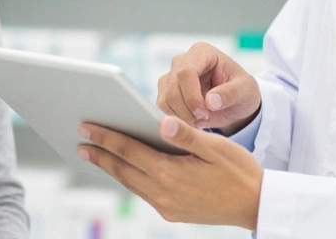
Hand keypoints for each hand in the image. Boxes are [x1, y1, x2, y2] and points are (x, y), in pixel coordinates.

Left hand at [79, 117, 262, 229]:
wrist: (256, 205)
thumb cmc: (239, 171)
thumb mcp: (217, 146)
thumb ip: (187, 134)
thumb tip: (162, 121)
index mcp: (171, 173)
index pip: (129, 151)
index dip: (106, 137)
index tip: (86, 127)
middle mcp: (164, 194)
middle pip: (123, 170)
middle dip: (100, 154)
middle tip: (80, 140)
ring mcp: (167, 207)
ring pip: (131, 183)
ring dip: (111, 168)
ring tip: (95, 154)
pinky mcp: (172, 213)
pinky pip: (143, 193)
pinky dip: (130, 179)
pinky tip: (125, 169)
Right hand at [156, 42, 260, 133]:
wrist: (235, 102)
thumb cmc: (241, 90)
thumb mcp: (246, 90)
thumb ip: (231, 93)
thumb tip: (210, 101)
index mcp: (202, 52)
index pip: (186, 72)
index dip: (192, 96)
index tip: (204, 113)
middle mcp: (182, 61)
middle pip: (172, 87)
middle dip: (187, 110)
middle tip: (205, 121)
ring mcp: (171, 75)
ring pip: (165, 98)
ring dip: (182, 116)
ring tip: (202, 122)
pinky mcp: (166, 91)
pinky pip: (162, 107)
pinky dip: (176, 119)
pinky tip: (193, 122)